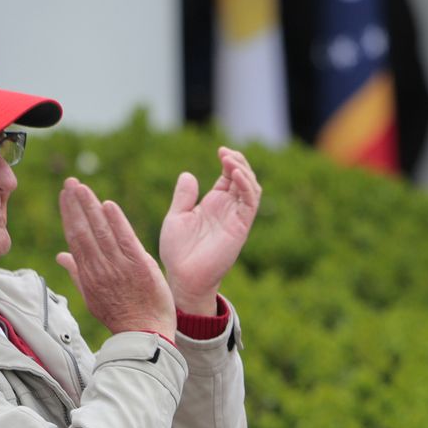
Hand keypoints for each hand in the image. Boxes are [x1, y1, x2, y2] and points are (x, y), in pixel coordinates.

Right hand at [55, 178, 176, 336]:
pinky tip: (108, 205)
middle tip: (70, 182)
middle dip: (76, 205)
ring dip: (91, 207)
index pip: (75, 238)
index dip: (69, 215)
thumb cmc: (121, 316)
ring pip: (101, 232)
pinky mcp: (140, 266)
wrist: (145, 334)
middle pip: (84, 231)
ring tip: (83, 188)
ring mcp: (119, 267)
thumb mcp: (93, 298)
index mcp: (88, 275)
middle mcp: (100, 269)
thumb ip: (77, 273)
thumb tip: (61, 256)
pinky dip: (116, 222)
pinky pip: (125, 240)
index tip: (65, 196)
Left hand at [159, 147, 261, 313]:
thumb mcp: (176, 217)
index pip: (230, 176)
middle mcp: (228, 209)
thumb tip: (188, 174)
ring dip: (244, 171)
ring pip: (251, 188)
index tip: (220, 150)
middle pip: (244, 178)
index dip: (229, 161)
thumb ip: (184, 196)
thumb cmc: (178, 251)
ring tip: (230, 160)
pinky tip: (236, 174)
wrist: (183, 276)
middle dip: (239, 162)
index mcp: (214, 204)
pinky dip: (246, 186)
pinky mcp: (240, 227)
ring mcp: (236, 217)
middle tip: (226, 153)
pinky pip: (250, 203)